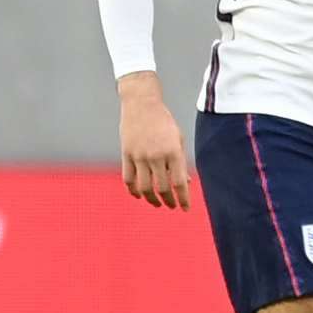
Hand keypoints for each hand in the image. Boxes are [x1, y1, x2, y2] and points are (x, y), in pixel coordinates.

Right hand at [119, 80, 189, 209]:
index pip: (179, 182)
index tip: (185, 208)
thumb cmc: (164, 122)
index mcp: (173, 151)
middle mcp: (156, 155)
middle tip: (172, 206)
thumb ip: (180, 162)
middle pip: (162, 187)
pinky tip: (139, 195)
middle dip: (169, 201)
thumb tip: (186, 183)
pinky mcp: (126, 154)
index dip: (183, 198)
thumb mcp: (178, 139)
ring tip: (157, 203)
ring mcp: (139, 156)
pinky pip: (128, 179)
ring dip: (151, 199)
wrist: (142, 104)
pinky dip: (133, 190)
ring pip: (144, 187)